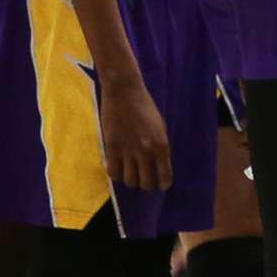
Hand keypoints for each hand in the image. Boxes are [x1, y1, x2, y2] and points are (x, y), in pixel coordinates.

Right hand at [98, 70, 173, 190]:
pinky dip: (115, 173)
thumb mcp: (160, 127)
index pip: (165, 177)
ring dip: (130, 179)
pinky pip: (113, 172)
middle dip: (145, 184)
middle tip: (143, 179)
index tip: (160, 185)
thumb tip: (158, 165)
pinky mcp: (112, 148)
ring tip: (129, 171)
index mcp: (162, 146)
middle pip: (146, 184)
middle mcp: (146, 152)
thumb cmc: (145, 106)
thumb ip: (160, 146)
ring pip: (129, 181)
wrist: (125, 92)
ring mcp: (128, 151)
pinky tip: (116, 167)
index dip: (162, 184)